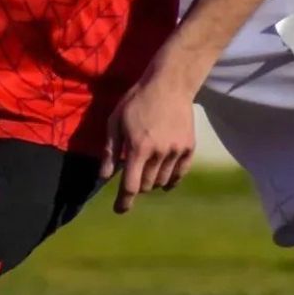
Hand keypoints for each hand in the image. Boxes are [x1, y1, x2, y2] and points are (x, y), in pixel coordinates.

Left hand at [99, 61, 197, 214]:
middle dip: (137, 185)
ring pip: (162, 181)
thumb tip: (104, 177)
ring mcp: (176, 151)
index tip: (119, 210)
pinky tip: (164, 178)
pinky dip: (171, 180)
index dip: (124, 201)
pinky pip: (180, 174)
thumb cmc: (137, 100)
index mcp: (138, 148)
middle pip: (147, 185)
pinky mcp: (189, 147)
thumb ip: (110, 151)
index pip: (131, 185)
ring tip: (147, 169)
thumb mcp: (115, 122)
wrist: (169, 84)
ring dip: (152, 181)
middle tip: (132, 174)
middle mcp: (159, 153)